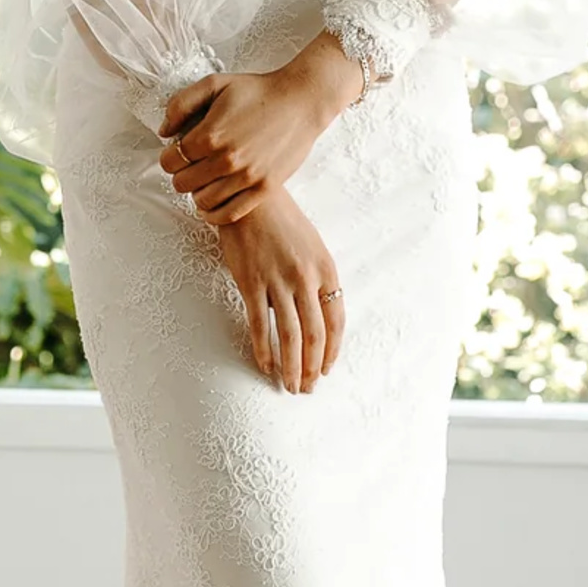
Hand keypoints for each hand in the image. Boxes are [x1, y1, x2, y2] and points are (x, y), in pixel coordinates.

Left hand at [157, 34, 362, 219]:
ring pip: (203, 201)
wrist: (301, 101)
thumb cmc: (258, 91)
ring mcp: (246, 177)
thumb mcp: (215, 83)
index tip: (178, 153)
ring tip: (204, 180)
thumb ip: (181, 104)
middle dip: (182, 174)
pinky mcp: (264, 188)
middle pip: (182, 184)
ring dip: (197, 193)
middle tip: (192, 165)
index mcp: (210, 135)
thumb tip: (164, 131)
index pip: (170, 161)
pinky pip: (229, 214)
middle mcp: (226, 160)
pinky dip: (215, 213)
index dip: (169, 157)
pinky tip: (212, 204)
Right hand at [214, 186, 346, 392]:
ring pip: (289, 336)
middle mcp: (306, 279)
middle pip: (315, 335)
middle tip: (307, 389)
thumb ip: (320, 281)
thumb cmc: (284, 223)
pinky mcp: (251, 282)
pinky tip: (264, 366)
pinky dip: (262, 349)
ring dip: (291, 367)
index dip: (332, 352)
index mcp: (327, 271)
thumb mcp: (314, 248)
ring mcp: (278, 281)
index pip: (336, 322)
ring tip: (290, 386)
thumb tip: (323, 317)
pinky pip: (258, 325)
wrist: (251, 198)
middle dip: (312, 367)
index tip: (326, 370)